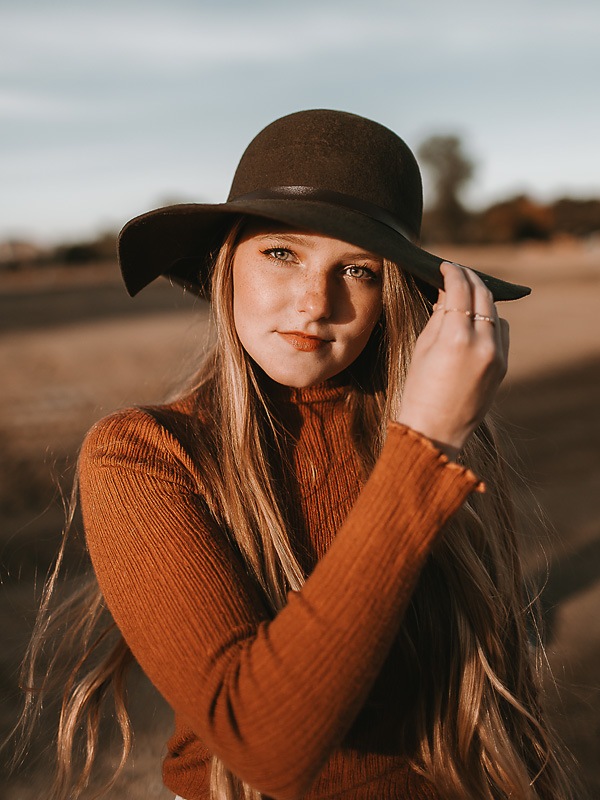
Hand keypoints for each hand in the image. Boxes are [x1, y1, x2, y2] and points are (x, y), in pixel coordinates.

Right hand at [395, 262, 509, 459]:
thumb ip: (439, 316)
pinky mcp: (503, 366)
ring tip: (464, 297)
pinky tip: (475, 324)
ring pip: (495, 313)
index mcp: (456, 338)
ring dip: (481, 299)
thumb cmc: (419, 389)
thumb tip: (447, 293)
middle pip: (483, 295)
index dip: (453, 273)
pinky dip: (490, 321)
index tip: (446, 265)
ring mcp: (496, 356)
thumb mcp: (423, 348)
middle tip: (457, 272)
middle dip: (470, 279)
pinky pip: (500, 332)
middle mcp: (482, 344)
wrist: (435, 429)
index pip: (459, 290)